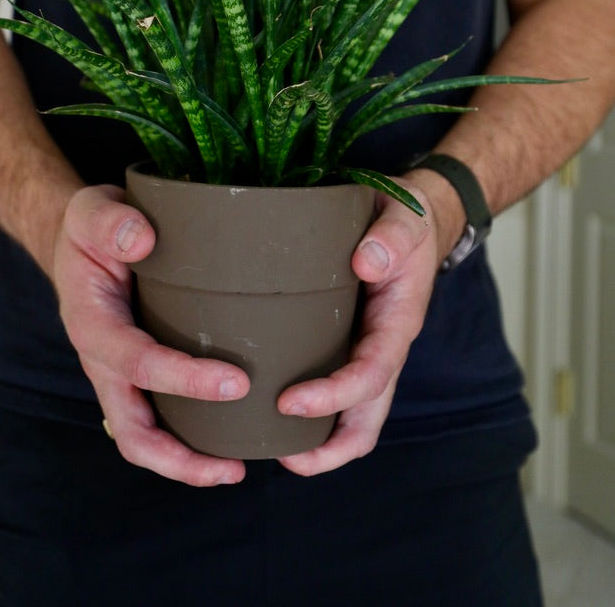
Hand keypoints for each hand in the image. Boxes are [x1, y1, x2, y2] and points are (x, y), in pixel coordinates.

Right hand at [52, 184, 249, 485]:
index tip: (235, 382)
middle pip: (131, 431)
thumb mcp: (92, 211)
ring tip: (236, 469)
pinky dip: (188, 437)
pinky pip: (157, 417)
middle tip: (233, 467)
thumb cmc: (91, 228)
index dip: (183, 379)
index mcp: (91, 324)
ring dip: (185, 462)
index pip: (136, 363)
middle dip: (179, 457)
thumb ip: (111, 223)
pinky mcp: (138, 374)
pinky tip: (230, 436)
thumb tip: (142, 240)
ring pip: (142, 437)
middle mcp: (102, 361)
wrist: (79, 239)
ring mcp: (118, 373)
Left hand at [276, 176, 443, 475]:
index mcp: (397, 323)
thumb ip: (390, 238)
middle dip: (330, 449)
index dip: (333, 397)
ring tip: (266, 446)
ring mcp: (364, 349)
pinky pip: (330, 384)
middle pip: (366, 418)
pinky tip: (266, 406)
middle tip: (281, 458)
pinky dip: (308, 408)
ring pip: (350, 413)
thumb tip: (366, 264)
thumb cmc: (405, 221)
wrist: (409, 218)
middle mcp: (382, 346)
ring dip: (318, 440)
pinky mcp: (344, 341)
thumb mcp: (404, 219)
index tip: (289, 403)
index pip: (371, 376)